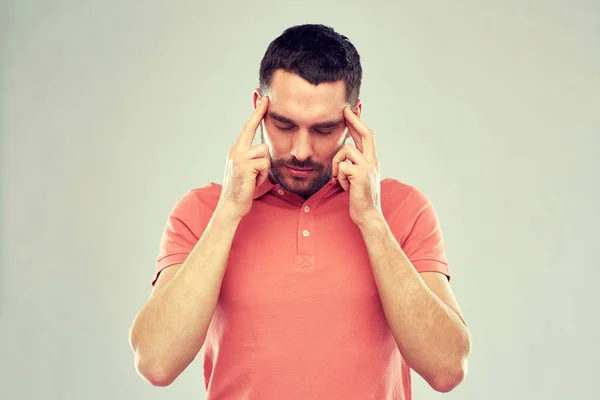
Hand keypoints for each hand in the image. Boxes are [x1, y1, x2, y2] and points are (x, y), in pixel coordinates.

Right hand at [216, 96, 270, 219]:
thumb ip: (252, 157)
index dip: (256, 112)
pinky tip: (254, 182)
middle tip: (266, 100)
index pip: (248, 127)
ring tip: (256, 178)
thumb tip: (263, 151)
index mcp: (236, 150)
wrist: (231, 206)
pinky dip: (263, 176)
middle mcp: (235, 151)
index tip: (263, 99)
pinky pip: (264, 164)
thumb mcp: (246, 170)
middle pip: (256, 135)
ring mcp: (239, 157)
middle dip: (260, 123)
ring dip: (265, 168)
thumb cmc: (242, 190)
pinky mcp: (244, 165)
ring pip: (265, 153)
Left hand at [332, 106, 381, 225]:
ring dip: (336, 164)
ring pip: (345, 150)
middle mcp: (373, 160)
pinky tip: (344, 187)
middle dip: (354, 119)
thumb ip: (354, 164)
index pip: (366, 135)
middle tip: (344, 110)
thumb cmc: (360, 198)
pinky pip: (341, 166)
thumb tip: (344, 152)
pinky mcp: (361, 174)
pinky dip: (338, 177)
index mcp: (372, 160)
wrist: (368, 214)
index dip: (358, 122)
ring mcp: (368, 166)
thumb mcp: (357, 177)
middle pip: (365, 132)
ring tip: (339, 179)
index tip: (350, 110)